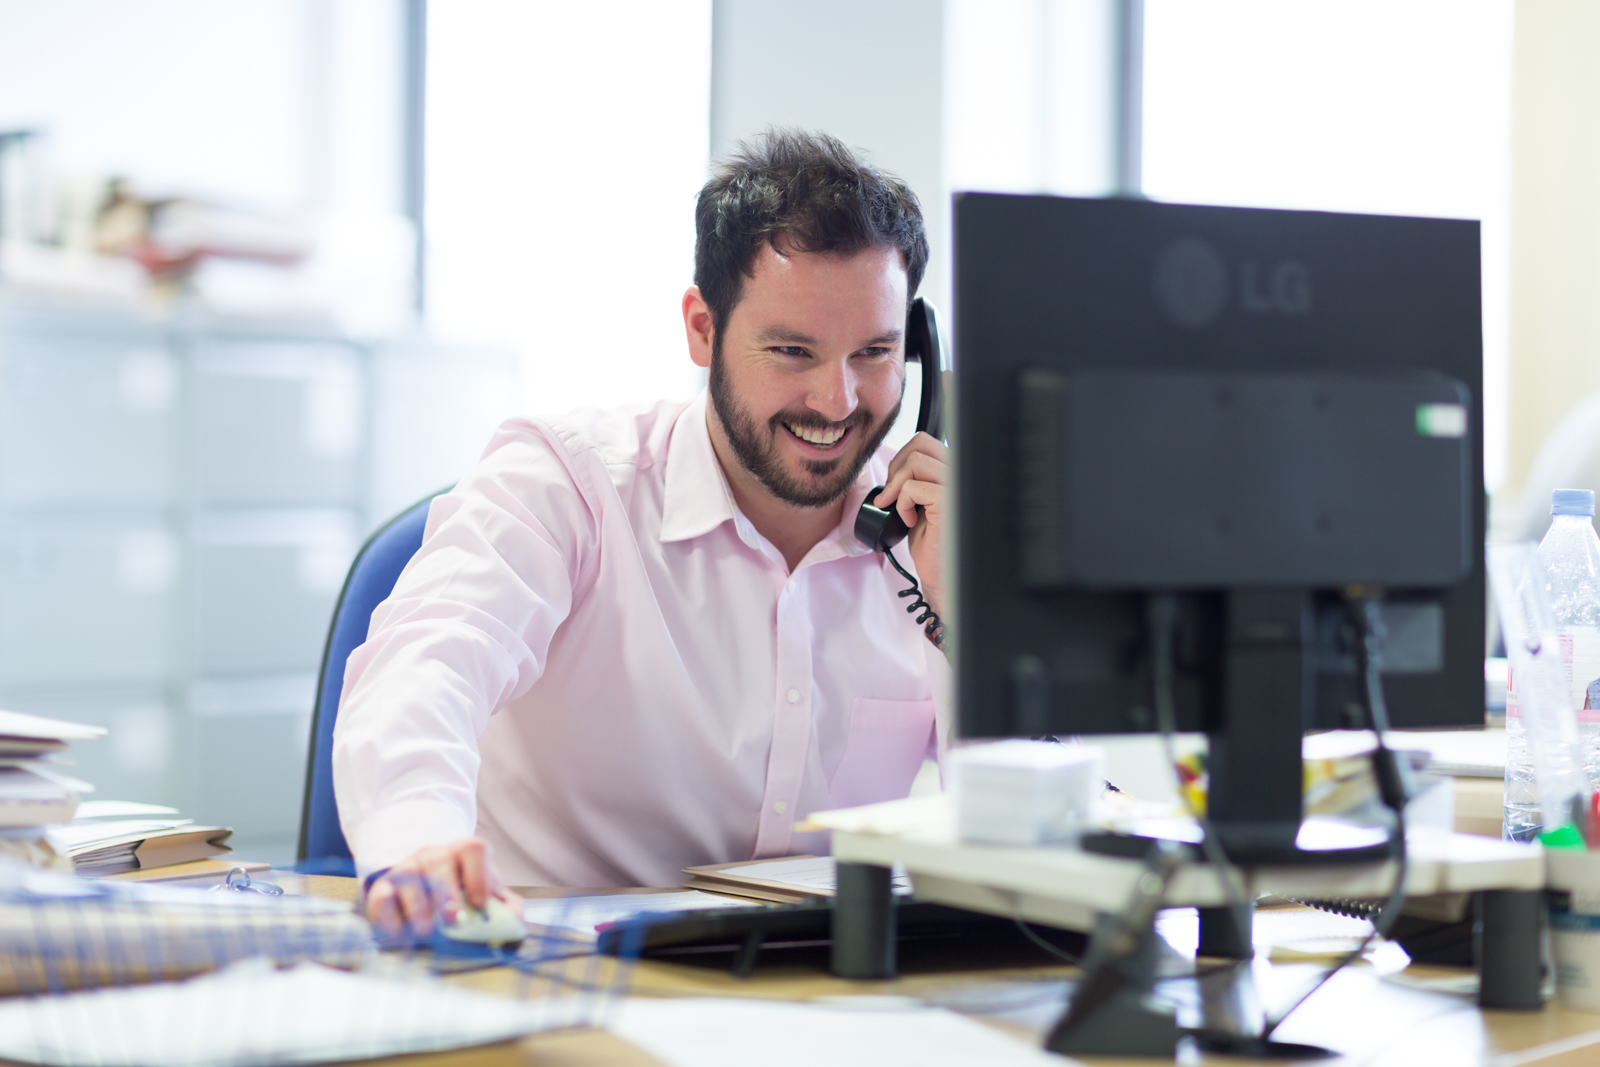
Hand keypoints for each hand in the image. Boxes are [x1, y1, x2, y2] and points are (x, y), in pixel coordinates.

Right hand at [365, 837, 521, 937]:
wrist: (426, 891)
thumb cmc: (464, 895)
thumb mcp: (489, 896)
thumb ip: (507, 908)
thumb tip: (514, 924)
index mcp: (465, 853)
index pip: (474, 849)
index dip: (478, 875)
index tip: (480, 903)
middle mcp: (435, 855)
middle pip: (439, 863)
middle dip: (446, 893)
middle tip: (451, 919)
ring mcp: (408, 868)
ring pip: (410, 878)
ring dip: (419, 907)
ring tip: (426, 932)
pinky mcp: (384, 886)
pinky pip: (382, 896)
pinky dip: (388, 915)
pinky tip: (399, 933)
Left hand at [873, 431, 948, 628]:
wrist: (942, 576)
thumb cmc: (933, 543)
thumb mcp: (922, 502)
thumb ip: (919, 478)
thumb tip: (899, 460)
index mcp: (957, 473)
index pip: (926, 441)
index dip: (903, 457)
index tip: (895, 485)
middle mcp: (963, 477)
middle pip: (921, 443)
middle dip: (897, 467)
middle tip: (892, 495)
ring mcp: (959, 489)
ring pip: (916, 461)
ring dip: (896, 485)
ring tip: (898, 508)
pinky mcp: (949, 504)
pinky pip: (913, 487)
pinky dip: (901, 503)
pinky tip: (908, 521)